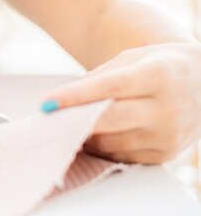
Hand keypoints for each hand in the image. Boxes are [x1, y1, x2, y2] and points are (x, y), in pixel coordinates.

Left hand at [41, 43, 200, 163]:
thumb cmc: (157, 66)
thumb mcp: (131, 59)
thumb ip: (98, 78)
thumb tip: (62, 102)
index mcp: (159, 75)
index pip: (110, 88)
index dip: (75, 96)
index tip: (46, 102)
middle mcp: (168, 108)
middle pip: (110, 119)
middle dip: (74, 120)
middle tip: (47, 120)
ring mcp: (168, 135)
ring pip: (112, 142)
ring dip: (84, 135)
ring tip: (66, 125)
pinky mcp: (164, 155)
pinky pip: (121, 156)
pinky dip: (101, 147)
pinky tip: (90, 135)